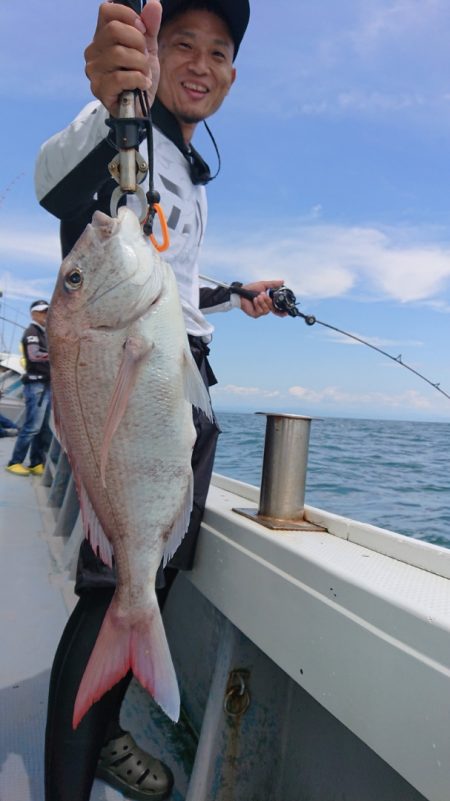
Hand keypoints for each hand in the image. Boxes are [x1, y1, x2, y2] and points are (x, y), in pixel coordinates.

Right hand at [84, 0, 161, 115]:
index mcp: (103, 36)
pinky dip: (138, 80)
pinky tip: (142, 85)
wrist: (142, 108)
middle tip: (144, 58)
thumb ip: (150, 27)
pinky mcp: (99, 89)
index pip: (107, 10)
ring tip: (143, 74)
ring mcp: (94, 70)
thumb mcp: (149, 49)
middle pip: (114, 30)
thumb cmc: (140, 77)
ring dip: (140, 65)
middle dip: (138, 43)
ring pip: (119, 54)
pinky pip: (120, 77)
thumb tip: (153, 4)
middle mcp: (93, 50)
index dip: (129, 16)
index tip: (143, 30)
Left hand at [238, 280, 287, 317]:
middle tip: (262, 294)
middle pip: (272, 308)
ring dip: (262, 302)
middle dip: (268, 301)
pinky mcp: (255, 315)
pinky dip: (258, 304)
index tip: (286, 313)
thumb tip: (283, 281)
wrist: (241, 293)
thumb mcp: (263, 285)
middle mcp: (264, 308)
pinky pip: (260, 311)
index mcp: (267, 302)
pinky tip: (254, 300)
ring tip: (257, 296)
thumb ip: (273, 284)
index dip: (281, 312)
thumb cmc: (251, 289)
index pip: (276, 309)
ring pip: (267, 310)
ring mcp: (260, 312)